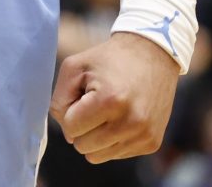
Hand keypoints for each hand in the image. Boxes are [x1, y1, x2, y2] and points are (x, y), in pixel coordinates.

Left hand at [49, 31, 177, 162]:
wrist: (152, 55)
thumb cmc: (107, 60)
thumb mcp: (73, 67)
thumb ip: (59, 102)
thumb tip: (69, 136)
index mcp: (109, 100)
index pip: (70, 128)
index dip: (70, 111)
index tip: (83, 94)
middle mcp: (130, 122)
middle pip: (83, 146)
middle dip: (82, 126)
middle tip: (95, 102)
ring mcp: (144, 135)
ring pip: (97, 156)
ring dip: (96, 136)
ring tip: (108, 111)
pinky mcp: (152, 143)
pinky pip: (116, 154)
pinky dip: (112, 139)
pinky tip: (121, 117)